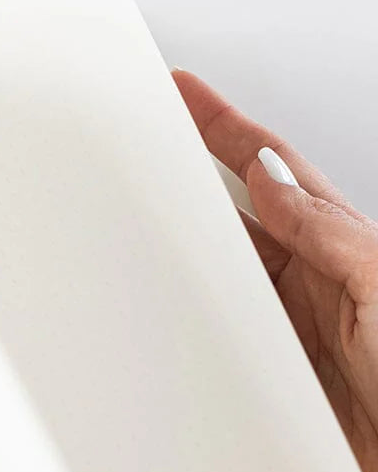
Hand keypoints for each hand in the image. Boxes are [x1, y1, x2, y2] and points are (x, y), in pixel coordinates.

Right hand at [175, 71, 377, 471]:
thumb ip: (328, 232)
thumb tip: (273, 176)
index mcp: (337, 245)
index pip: (270, 170)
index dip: (225, 127)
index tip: (184, 93)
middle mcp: (307, 281)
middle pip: (234, 213)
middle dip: (188, 173)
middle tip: (143, 140)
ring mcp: (283, 328)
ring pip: (216, 273)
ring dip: (178, 249)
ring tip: (133, 215)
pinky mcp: (264, 378)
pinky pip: (207, 336)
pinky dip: (178, 322)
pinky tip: (158, 312)